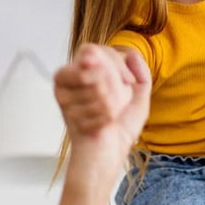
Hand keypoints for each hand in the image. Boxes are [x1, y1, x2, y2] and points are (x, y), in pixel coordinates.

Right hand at [53, 44, 149, 158]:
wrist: (107, 156)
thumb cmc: (119, 131)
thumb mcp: (138, 98)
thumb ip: (140, 73)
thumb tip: (131, 54)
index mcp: (86, 72)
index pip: (97, 49)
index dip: (117, 64)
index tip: (128, 84)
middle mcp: (71, 78)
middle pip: (96, 56)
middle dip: (116, 83)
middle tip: (116, 105)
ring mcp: (65, 89)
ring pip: (97, 77)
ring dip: (111, 102)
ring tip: (106, 117)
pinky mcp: (64, 104)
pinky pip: (93, 95)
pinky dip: (103, 113)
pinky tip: (99, 125)